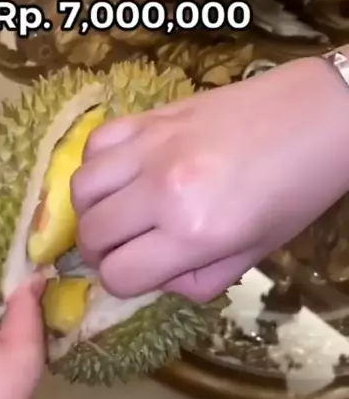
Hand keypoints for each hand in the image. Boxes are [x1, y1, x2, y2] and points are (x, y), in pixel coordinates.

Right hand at [72, 55, 348, 301]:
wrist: (318, 117)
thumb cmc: (296, 193)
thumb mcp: (254, 255)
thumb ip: (197, 281)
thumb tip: (155, 277)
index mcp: (194, 233)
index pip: (119, 274)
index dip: (122, 282)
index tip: (137, 273)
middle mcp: (162, 190)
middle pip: (91, 234)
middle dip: (100, 253)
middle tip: (121, 248)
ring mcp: (151, 146)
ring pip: (80, 187)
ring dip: (91, 210)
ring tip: (115, 211)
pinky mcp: (151, 116)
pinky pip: (96, 143)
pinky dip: (97, 165)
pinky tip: (121, 172)